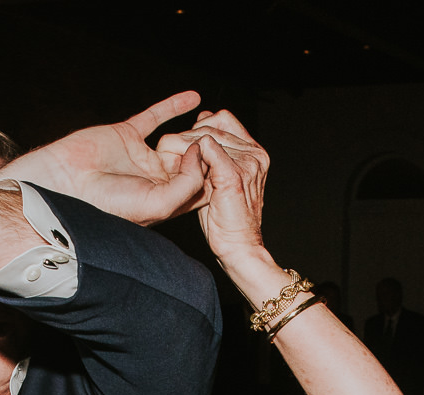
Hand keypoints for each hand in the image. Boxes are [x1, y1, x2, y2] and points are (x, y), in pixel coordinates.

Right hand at [0, 91, 205, 225]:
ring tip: (214, 122)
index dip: (214, 177)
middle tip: (225, 141)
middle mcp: (154, 180)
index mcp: (162, 202)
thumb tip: (200, 154)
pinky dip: (173, 106)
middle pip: (190, 163)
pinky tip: (193, 97)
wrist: (66, 185)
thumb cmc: (108, 204)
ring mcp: (142, 156)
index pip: (197, 189)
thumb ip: (186, 183)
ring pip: (176, 140)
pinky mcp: (128, 134)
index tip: (229, 166)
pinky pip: (155, 117)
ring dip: (194, 130)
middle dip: (208, 154)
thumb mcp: (158, 203)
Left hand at [172, 111, 269, 264]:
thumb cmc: (228, 221)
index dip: (201, 126)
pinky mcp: (233, 173)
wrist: (240, 247)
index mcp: (254, 152)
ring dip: (185, 144)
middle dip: (188, 134)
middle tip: (169, 150)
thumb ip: (214, 159)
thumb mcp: (221, 183)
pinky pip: (207, 146)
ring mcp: (247, 162)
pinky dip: (189, 153)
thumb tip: (200, 136)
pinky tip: (179, 168)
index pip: (224, 118)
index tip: (185, 146)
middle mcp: (254, 153)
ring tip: (170, 159)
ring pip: (208, 133)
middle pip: (215, 123)